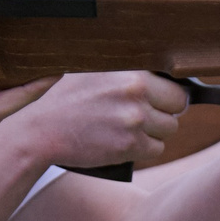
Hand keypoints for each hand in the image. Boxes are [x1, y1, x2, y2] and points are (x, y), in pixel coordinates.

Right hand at [4, 72, 191, 171]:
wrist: (41, 131)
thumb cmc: (66, 100)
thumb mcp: (94, 71)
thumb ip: (126, 72)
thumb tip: (159, 77)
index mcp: (131, 70)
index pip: (173, 83)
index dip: (166, 95)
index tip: (158, 101)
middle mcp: (136, 91)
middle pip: (178, 105)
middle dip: (164, 113)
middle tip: (144, 118)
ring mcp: (134, 119)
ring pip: (169, 129)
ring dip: (154, 133)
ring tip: (130, 130)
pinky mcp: (129, 145)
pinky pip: (155, 150)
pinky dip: (143, 150)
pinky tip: (124, 144)